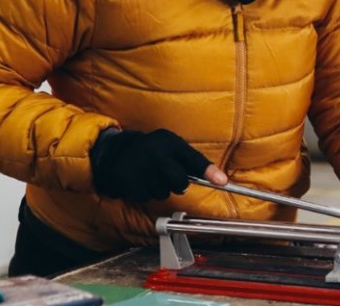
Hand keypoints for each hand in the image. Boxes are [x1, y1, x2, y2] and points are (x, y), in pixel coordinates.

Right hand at [90, 128, 226, 201]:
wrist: (117, 153)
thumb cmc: (152, 149)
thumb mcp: (170, 143)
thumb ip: (189, 157)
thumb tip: (214, 176)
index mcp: (169, 142)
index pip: (193, 159)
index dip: (209, 171)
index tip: (222, 181)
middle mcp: (156, 156)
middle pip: (180, 182)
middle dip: (180, 183)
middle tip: (170, 176)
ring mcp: (143, 172)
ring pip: (165, 193)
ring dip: (163, 189)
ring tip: (153, 176)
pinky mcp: (132, 186)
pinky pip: (150, 197)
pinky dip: (149, 192)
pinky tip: (143, 181)